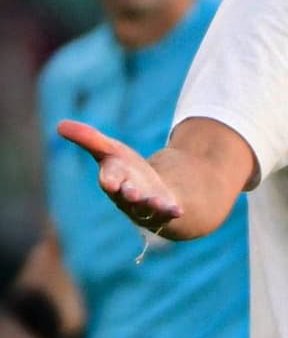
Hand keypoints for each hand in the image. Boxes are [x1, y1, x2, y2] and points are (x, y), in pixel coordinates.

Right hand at [57, 120, 182, 230]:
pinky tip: (178, 210)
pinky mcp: (163, 210)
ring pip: (146, 207)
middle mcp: (127, 196)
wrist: (149, 191)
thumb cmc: (125, 170)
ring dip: (150, 204)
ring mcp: (145, 205)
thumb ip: (88, 139)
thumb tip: (59, 124)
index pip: (109, 179)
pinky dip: (171, 211)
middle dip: (129, 194)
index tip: (110, 181)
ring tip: (156, 201)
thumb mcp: (110, 150)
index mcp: (114, 180)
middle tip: (131, 193)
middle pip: (126, 196)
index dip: (109, 180)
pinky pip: (166, 213)